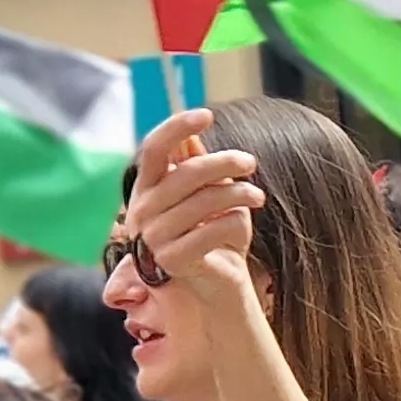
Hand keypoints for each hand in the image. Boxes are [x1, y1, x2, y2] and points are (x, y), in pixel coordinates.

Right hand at [128, 109, 266, 294]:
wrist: (216, 285)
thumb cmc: (210, 233)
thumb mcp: (205, 194)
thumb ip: (195, 165)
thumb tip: (192, 133)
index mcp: (145, 189)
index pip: (154, 149)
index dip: (176, 127)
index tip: (206, 115)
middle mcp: (142, 212)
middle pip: (187, 173)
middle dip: (225, 163)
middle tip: (250, 163)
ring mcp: (154, 238)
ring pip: (205, 200)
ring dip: (239, 194)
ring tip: (257, 197)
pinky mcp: (173, 260)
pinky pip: (215, 228)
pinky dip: (237, 222)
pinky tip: (243, 223)